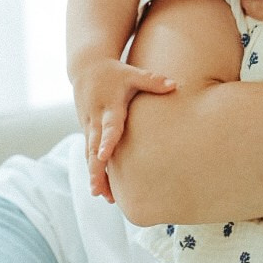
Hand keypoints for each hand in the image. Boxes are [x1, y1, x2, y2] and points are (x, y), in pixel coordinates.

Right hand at [72, 57, 174, 199]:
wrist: (86, 68)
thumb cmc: (114, 72)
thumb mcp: (132, 73)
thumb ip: (152, 80)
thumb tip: (175, 85)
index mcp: (108, 106)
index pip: (108, 126)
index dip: (106, 140)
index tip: (104, 155)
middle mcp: (96, 119)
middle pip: (93, 147)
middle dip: (95, 169)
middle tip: (97, 189)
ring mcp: (89, 127)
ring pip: (89, 155)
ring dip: (94, 175)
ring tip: (100, 195)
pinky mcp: (88, 132)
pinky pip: (89, 154)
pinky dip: (94, 170)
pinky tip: (101, 189)